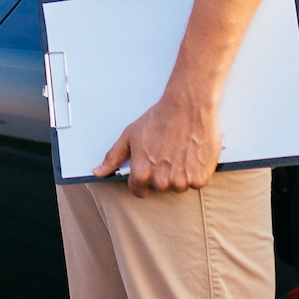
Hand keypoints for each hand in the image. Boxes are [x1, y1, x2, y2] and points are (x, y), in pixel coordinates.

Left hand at [94, 84, 221, 195]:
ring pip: (179, 186)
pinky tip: (193, 155)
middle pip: (160, 188)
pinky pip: (197, 183)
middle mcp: (161, 181)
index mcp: (141, 173)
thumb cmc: (159, 118)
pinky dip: (196, 172)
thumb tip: (98, 172)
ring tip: (180, 152)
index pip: (139, 191)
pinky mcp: (200, 179)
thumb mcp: (130, 135)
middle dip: (162, 174)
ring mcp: (181, 181)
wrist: (188, 107)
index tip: (150, 168)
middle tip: (167, 154)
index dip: (143, 179)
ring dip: (180, 174)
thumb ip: (113, 157)